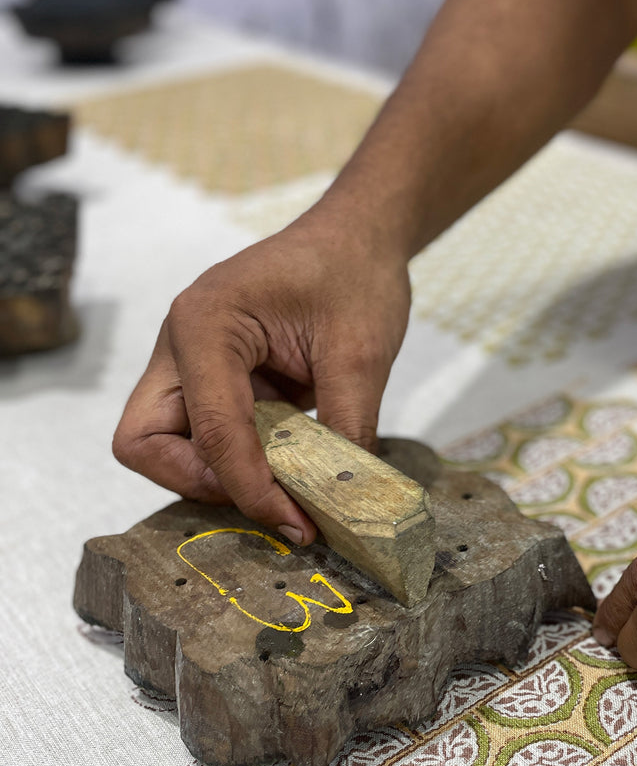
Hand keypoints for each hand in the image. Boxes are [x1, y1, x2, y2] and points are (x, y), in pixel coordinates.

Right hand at [113, 213, 410, 544]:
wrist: (356, 241)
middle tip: (272, 500)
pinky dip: (236, 465)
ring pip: (165, 447)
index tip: (298, 524)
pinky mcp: (207, 382)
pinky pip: (199, 439)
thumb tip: (344, 504)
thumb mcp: (361, 353)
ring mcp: (187, 364)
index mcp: (206, 322)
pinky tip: (286, 472)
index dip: (250, 488)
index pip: (210, 429)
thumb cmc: (354, 275)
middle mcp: (179, 345)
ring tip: (286, 488)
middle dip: (202, 483)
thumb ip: (347, 430)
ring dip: (218, 477)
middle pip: (145, 443)